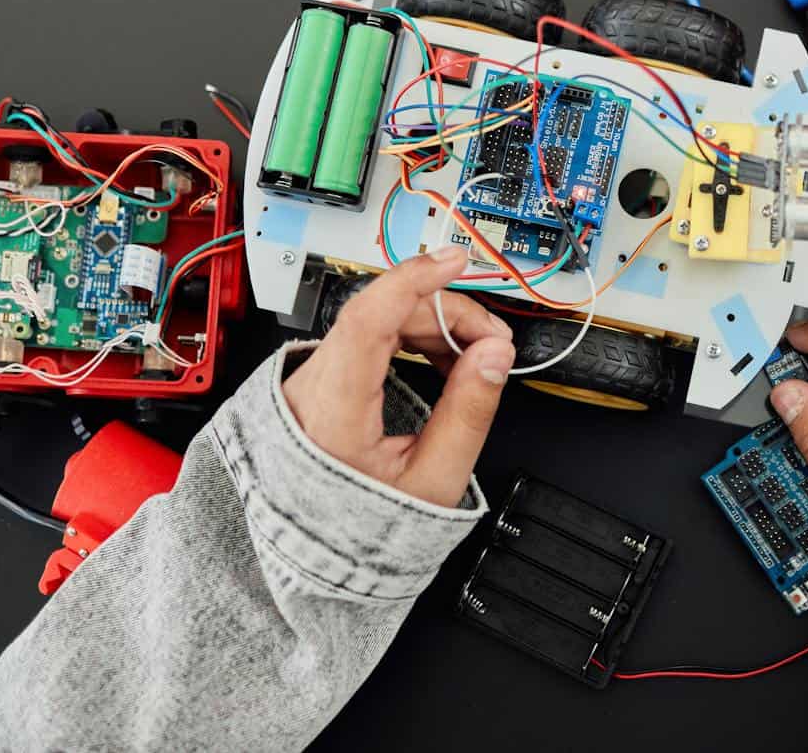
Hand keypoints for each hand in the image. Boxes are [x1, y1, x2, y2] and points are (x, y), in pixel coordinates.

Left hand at [282, 246, 516, 507]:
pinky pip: (370, 335)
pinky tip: (442, 360)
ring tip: (473, 359)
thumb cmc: (364, 526)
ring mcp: (312, 377)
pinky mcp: (321, 376)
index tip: (453, 263)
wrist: (316, 545)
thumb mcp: (433, 481)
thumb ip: (468, 414)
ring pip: (379, 318)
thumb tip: (495, 356)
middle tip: (494, 342)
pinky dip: (412, 337)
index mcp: (335, 412)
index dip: (414, 282)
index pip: (368, 320)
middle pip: (384, 313)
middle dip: (448, 314)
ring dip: (434, 325)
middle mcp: (313, 385)